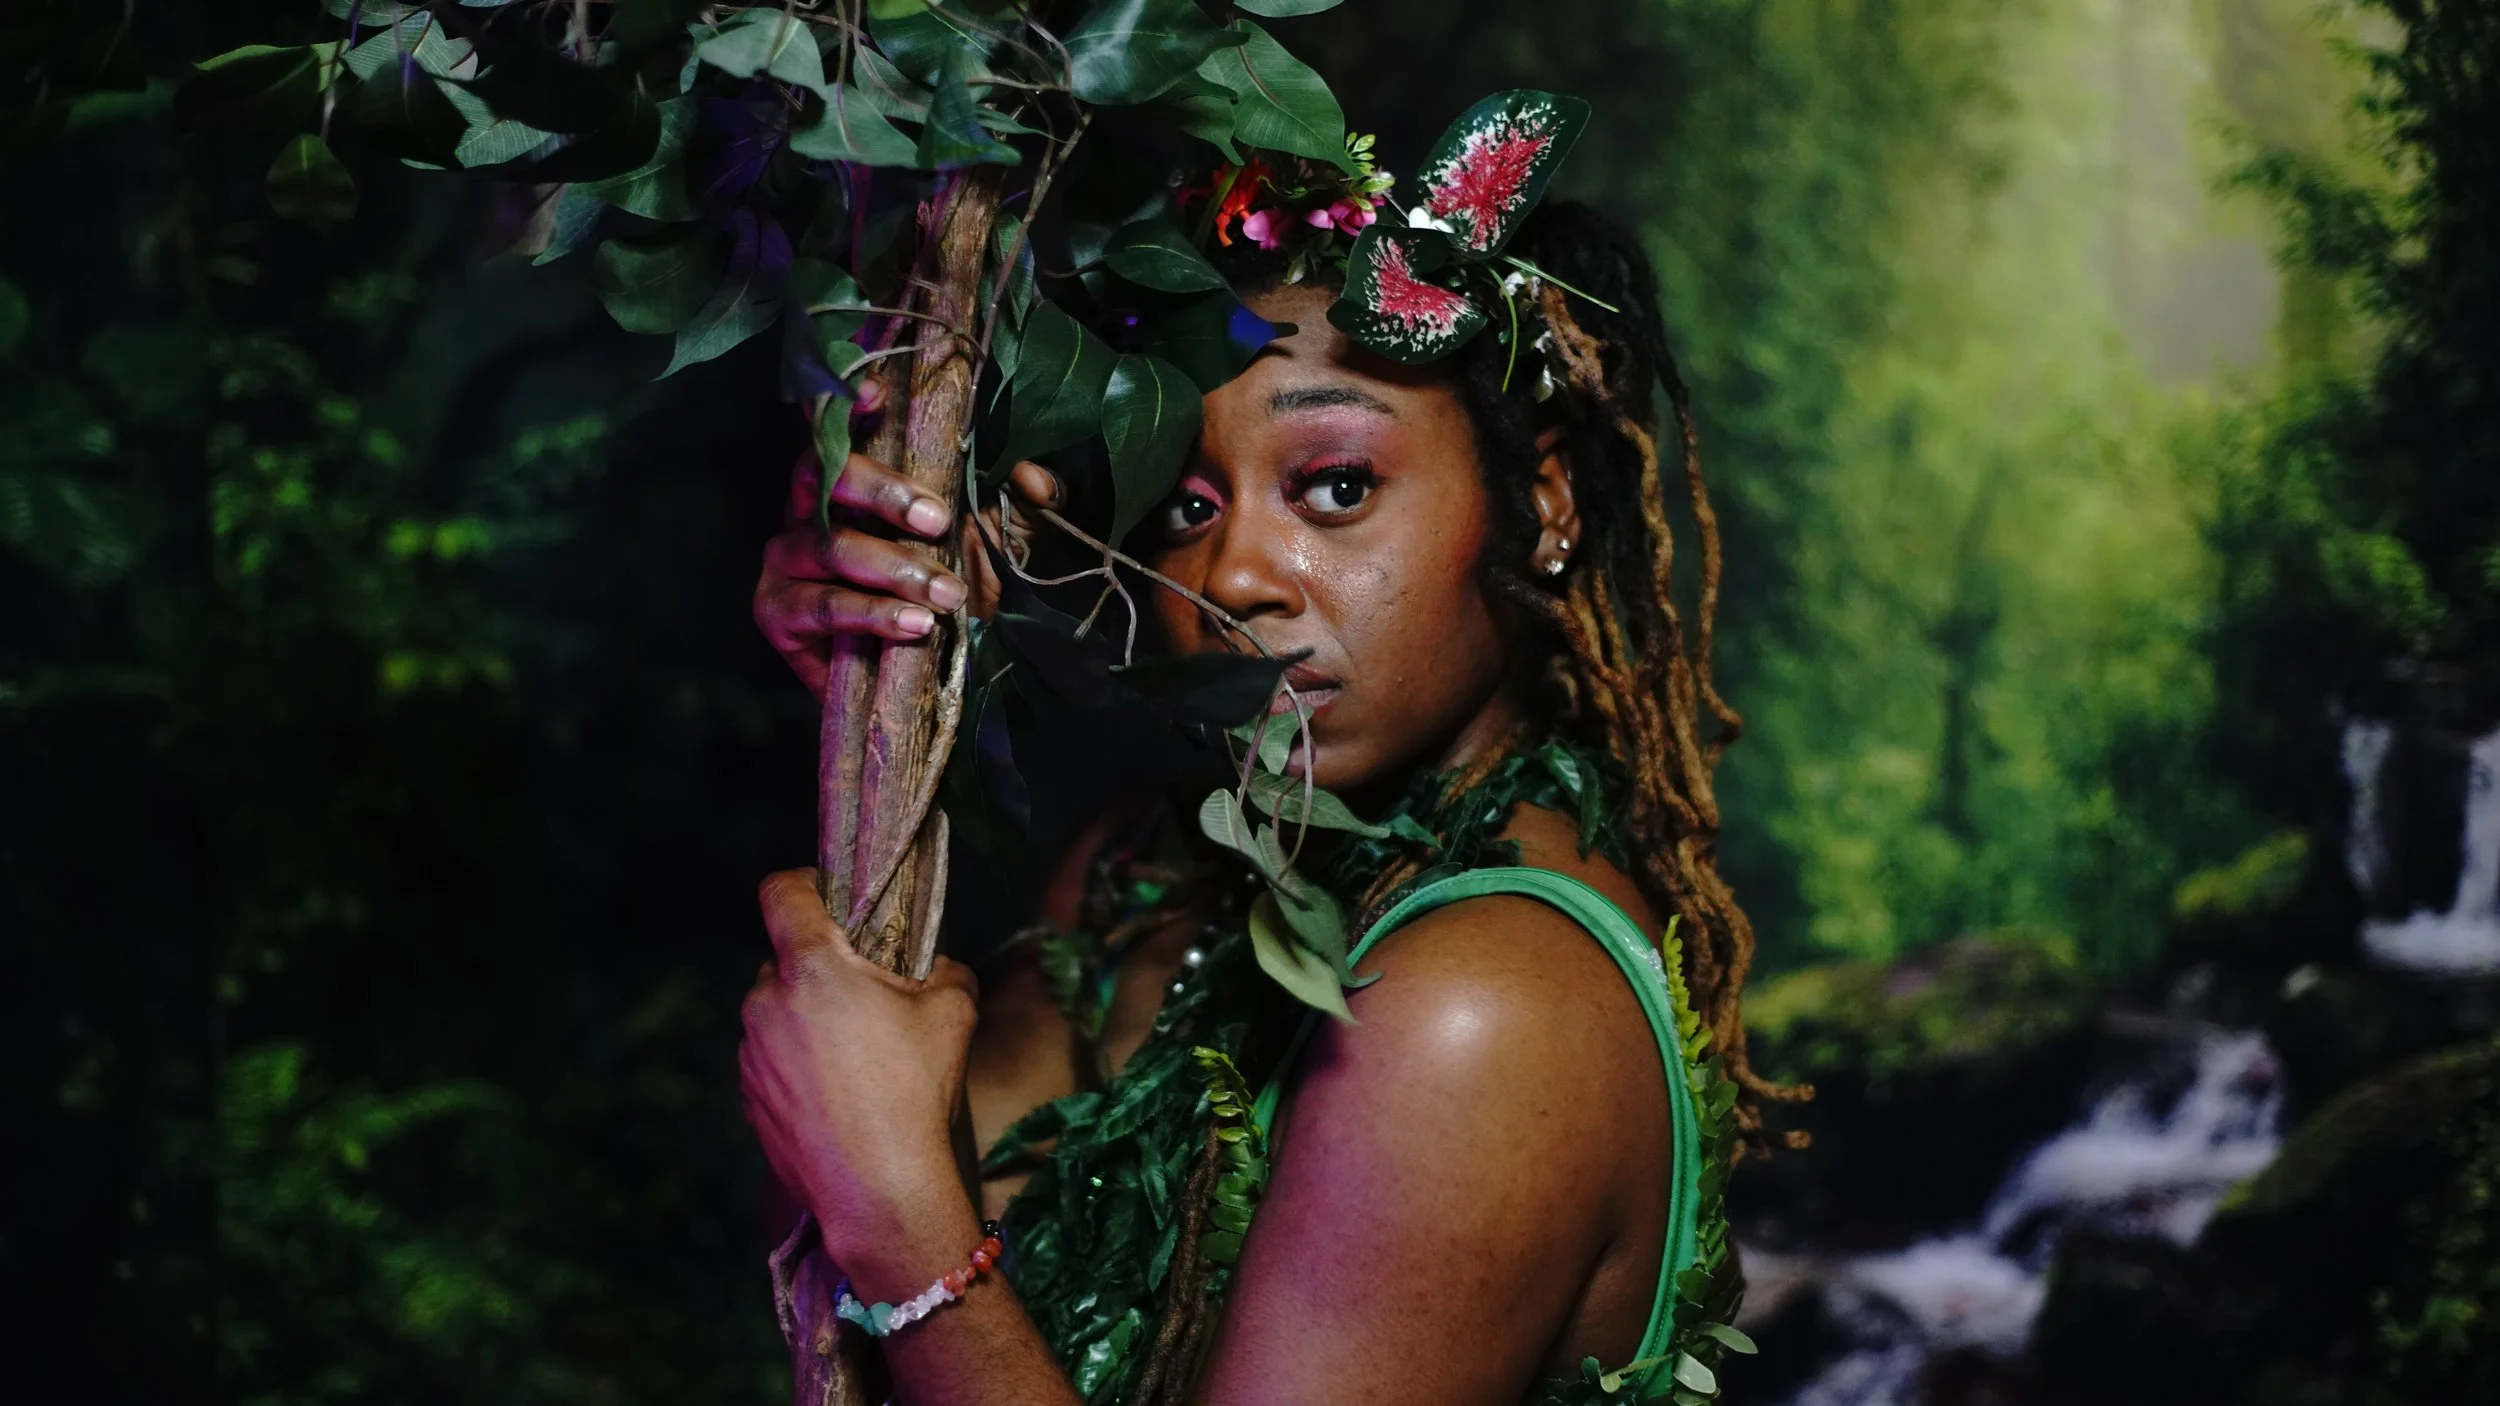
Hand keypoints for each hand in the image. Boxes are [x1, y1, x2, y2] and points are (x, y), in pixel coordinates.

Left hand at [739, 869, 983, 1267]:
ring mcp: (751, 1053)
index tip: (831, 898)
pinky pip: (772, 1058)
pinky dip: (799, 1064)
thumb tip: (936, 967)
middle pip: (786, 958)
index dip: (805, 882)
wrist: (879, 1190)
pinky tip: (841, 1095)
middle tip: (870, 999)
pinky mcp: (748, 1097)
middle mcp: (766, 1002)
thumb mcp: (953, 1013)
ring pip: (778, 1012)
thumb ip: (944, 970)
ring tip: (859, 1059)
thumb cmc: (914, 1094)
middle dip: (824, 969)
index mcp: (811, 966)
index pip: (781, 892)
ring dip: (810, 1019)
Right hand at [754, 437, 1061, 700]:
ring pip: (829, 546)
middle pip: (826, 478)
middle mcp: (805, 512)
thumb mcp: (989, 548)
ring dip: (893, 568)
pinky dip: (871, 614)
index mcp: (846, 487)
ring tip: (946, 596)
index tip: (878, 396)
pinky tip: (913, 625)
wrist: (899, 685)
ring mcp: (784, 561)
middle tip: (939, 520)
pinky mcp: (776, 612)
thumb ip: (1018, 509)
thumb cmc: (935, 600)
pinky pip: (822, 606)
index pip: (840, 433)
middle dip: (884, 493)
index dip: (850, 409)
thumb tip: (1038, 479)